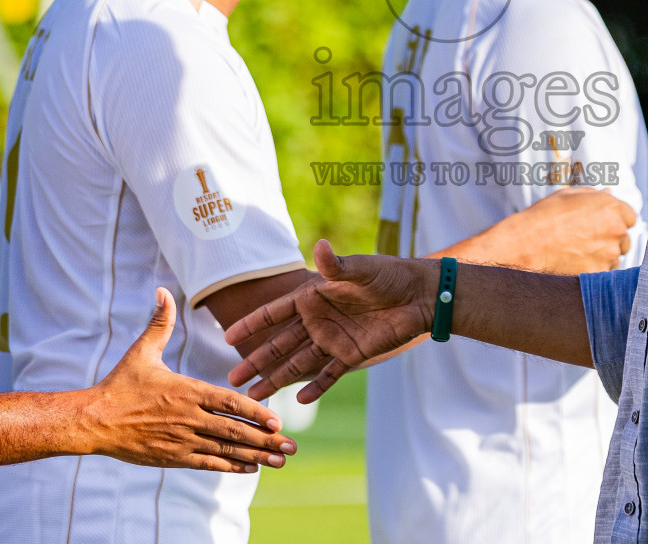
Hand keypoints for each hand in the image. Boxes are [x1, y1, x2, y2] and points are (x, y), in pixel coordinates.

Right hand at [82, 288, 297, 471]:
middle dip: (265, 439)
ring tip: (279, 460)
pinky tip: (250, 469)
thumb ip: (160, 322)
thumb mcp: (142, 350)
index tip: (277, 421)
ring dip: (255, 456)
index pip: (229, 403)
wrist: (94, 420)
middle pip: (234, 430)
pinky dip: (230, 466)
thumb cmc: (120, 384)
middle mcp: (189, 417)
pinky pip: (208, 463)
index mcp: (187, 390)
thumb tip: (163, 290)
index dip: (255, 412)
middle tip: (291, 446)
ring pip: (225, 450)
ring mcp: (181, 440)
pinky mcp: (172, 457)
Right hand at [225, 241, 434, 402]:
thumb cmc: (388, 275)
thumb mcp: (360, 269)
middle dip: (257, 360)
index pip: (276, 312)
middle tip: (233, 378)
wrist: (419, 295)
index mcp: (314, 297)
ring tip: (254, 395)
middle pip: (280, 343)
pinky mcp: (352, 354)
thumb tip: (319, 245)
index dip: (253, 323)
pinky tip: (299, 401)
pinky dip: (316, 387)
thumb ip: (337, 266)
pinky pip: (330, 374)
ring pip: (298, 363)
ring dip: (277, 378)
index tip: (229, 336)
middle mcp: (318, 320)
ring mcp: (333, 339)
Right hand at [473, 187, 637, 274]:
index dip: (616, 220)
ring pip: (615, 257)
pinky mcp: (600, 273)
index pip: (630, 217)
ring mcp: (609, 254)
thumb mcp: (569, 196)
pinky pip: (604, 273)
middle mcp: (615, 230)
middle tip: (587, 239)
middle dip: (611, 239)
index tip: (603, 224)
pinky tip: (575, 262)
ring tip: (577, 251)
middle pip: (624, 239)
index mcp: (611, 207)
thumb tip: (609, 194)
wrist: (526, 244)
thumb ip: (594, 196)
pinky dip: (594, 269)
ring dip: (603, 256)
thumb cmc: (544, 217)